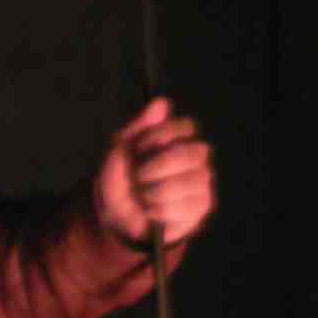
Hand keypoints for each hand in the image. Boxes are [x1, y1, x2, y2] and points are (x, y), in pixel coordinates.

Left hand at [94, 97, 215, 250]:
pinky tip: (151, 211)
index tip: (137, 150)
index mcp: (178, 136)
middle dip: (157, 168)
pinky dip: (159, 211)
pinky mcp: (202, 205)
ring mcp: (202, 180)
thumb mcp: (121, 148)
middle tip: (137, 177)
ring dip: (154, 192)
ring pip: (186, 182)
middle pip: (189, 154)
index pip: (184, 127)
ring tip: (143, 196)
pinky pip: (184, 207)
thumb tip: (162, 102)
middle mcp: (196, 156)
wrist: (115, 214)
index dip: (157, 138)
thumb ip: (142, 125)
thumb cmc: (120, 177)